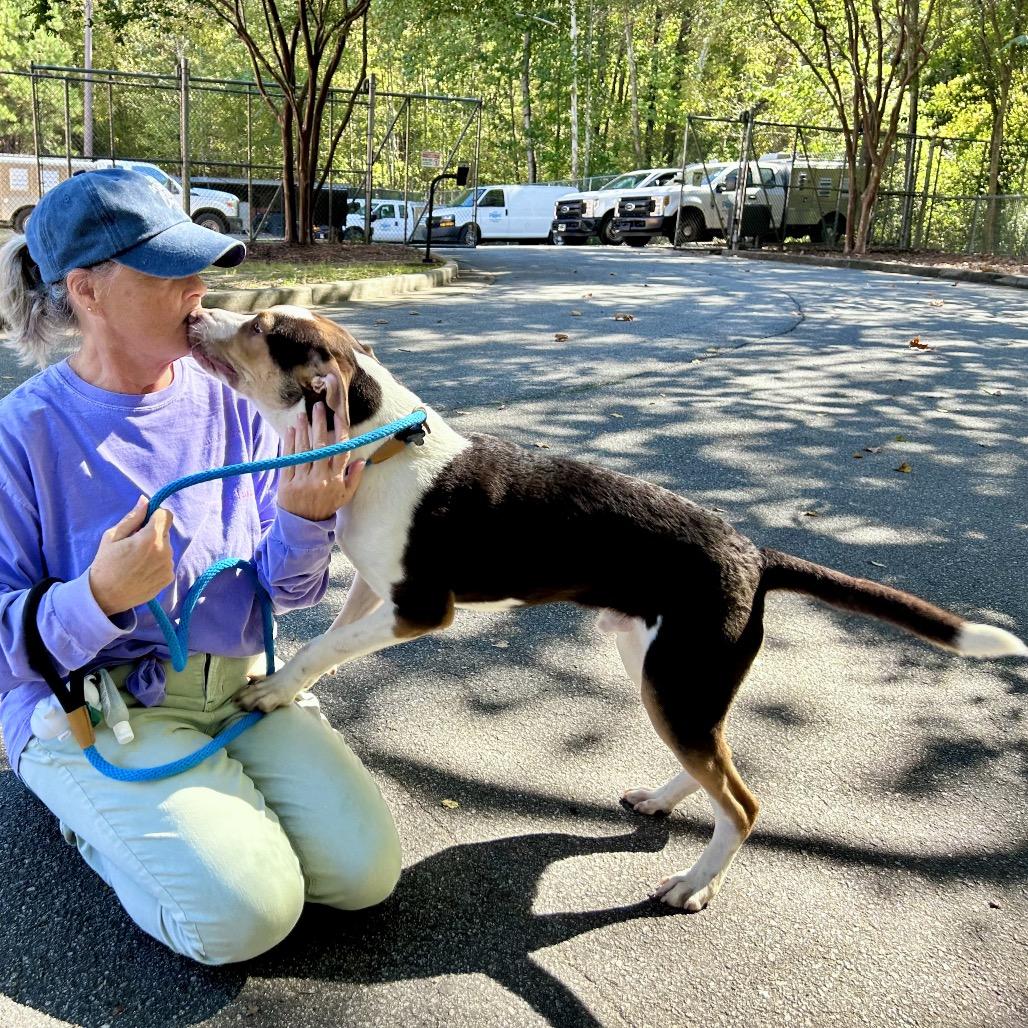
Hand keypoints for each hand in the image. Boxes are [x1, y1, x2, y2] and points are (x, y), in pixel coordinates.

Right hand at [88, 497, 174, 615]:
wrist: (105, 596)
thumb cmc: (105, 564)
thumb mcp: (112, 537)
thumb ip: (132, 518)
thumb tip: (146, 500)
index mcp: (150, 537)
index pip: (166, 514)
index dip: (155, 516)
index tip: (144, 523)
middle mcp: (164, 551)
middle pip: (165, 531)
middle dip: (153, 533)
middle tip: (134, 545)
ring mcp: (168, 565)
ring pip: (166, 547)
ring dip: (156, 549)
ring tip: (137, 560)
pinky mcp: (169, 578)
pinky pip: (166, 562)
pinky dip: (157, 563)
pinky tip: (142, 571)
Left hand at [277, 402, 364, 521]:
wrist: (303, 525)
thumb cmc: (326, 507)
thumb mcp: (345, 496)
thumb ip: (354, 478)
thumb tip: (362, 461)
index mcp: (335, 480)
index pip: (340, 451)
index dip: (340, 432)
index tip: (339, 415)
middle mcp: (320, 478)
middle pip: (320, 446)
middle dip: (319, 424)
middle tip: (317, 407)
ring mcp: (302, 480)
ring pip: (303, 450)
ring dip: (302, 430)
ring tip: (301, 415)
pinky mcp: (287, 482)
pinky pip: (288, 459)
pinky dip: (289, 444)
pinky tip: (290, 431)